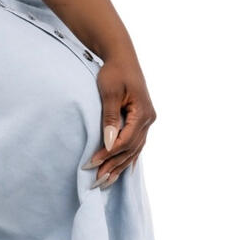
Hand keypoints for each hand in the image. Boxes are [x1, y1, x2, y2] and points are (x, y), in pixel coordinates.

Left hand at [82, 56, 155, 186]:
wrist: (121, 57)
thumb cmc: (114, 71)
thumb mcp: (110, 92)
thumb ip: (110, 117)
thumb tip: (109, 143)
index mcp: (143, 113)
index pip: (125, 141)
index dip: (109, 154)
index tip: (91, 164)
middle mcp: (148, 120)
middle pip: (130, 149)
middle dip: (113, 165)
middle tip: (95, 181)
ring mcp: (147, 121)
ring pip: (134, 150)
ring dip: (119, 166)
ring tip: (105, 182)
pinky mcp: (141, 121)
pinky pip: (136, 145)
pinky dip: (128, 158)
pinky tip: (124, 171)